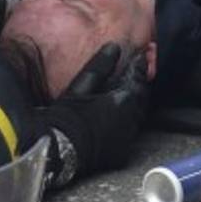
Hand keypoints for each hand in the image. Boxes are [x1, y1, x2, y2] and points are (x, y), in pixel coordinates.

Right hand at [40, 43, 149, 186]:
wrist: (59, 151)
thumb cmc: (67, 116)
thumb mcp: (81, 86)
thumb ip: (100, 66)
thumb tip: (114, 46)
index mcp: (123, 102)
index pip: (139, 80)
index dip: (139, 67)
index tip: (140, 57)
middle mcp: (130, 121)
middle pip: (141, 99)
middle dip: (139, 85)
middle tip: (136, 74)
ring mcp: (126, 140)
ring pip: (137, 116)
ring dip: (134, 104)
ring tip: (126, 94)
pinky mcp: (120, 155)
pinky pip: (129, 134)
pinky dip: (126, 122)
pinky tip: (117, 119)